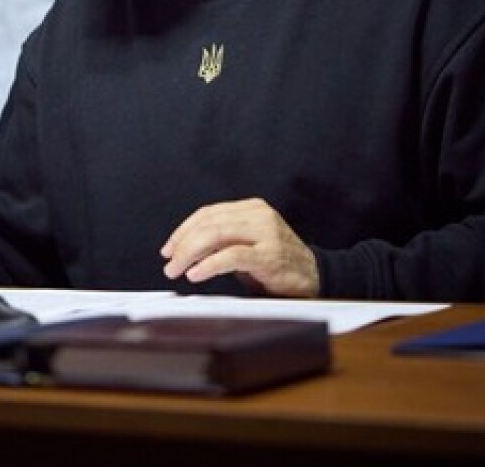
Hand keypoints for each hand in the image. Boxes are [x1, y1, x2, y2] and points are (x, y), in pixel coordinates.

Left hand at [160, 197, 319, 296]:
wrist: (315, 277)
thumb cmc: (277, 262)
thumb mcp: (247, 245)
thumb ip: (221, 241)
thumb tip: (184, 249)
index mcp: (251, 208)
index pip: (208, 213)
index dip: (183, 229)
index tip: (169, 247)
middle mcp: (259, 215)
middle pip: (209, 223)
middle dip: (183, 244)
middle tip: (169, 263)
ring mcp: (266, 234)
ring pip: (216, 235)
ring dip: (190, 254)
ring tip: (177, 270)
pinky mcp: (270, 255)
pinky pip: (232, 256)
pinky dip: (209, 265)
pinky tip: (196, 274)